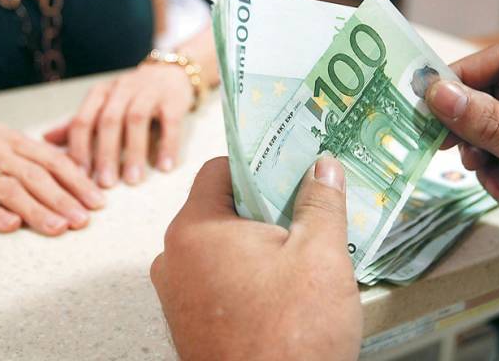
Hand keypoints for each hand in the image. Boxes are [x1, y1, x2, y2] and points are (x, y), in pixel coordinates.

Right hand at [0, 109, 104, 234]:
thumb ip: (34, 156)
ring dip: (36, 209)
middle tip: (84, 220)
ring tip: (58, 227)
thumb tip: (72, 170)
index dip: (77, 180)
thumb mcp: (3, 139)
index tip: (98, 200)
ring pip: (8, 188)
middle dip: (63, 199)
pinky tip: (11, 226)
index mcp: (13, 140)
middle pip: (35, 175)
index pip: (52, 160)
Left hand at [44, 63, 193, 187]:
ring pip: (137, 120)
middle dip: (105, 154)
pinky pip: (169, 122)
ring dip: (134, 151)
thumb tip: (45, 141)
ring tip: (132, 180)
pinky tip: (164, 167)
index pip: (83, 120)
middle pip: (108, 121)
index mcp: (100, 93)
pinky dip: (167, 145)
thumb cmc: (130, 97)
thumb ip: (77, 124)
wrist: (169, 74)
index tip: (79, 178)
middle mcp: (121, 89)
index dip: (79, 149)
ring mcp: (148, 92)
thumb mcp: (102, 106)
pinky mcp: (173, 99)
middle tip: (105, 184)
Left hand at [150, 157, 361, 360]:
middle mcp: (174, 257)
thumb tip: (324, 166)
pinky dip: (242, 273)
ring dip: (254, 243)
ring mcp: (176, 293)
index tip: (288, 167)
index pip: (218, 170)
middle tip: (303, 210)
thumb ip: (321, 203)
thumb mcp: (320, 257)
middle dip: (262, 207)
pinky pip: (214, 278)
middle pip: (218, 208)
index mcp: (195, 229)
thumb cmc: (292, 336)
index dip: (256, 163)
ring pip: (217, 245)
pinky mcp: (188, 322)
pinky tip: (279, 287)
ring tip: (296, 251)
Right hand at [425, 44, 498, 230]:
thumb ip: (489, 122)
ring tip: (479, 171)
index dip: (465, 76)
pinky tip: (498, 188)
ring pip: (490, 125)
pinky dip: (491, 169)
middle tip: (442, 138)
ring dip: (477, 151)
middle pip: (492, 93)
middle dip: (468, 122)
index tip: (430, 96)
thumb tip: (440, 94)